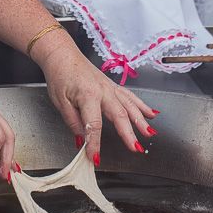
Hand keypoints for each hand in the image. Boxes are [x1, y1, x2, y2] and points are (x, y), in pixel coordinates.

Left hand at [36, 39, 156, 165]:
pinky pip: (130, 96)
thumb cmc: (60, 75)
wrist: (62, 54)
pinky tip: (152, 114)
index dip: (95, 143)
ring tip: (149, 134)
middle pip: (119, 115)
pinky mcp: (112, 86)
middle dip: (129, 134)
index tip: (95, 158)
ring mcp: (110, 88)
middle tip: (136, 148)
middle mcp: (103, 91)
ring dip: (141, 121)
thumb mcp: (60, 102)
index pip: (93, 125)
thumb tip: (82, 140)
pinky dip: (142, 106)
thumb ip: (73, 122)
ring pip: (129, 105)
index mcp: (88, 95)